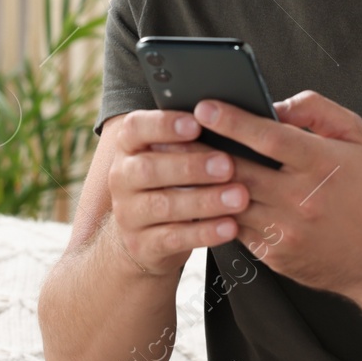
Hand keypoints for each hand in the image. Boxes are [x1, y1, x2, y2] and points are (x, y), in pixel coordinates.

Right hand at [105, 109, 252, 276]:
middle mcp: (121, 177)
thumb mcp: (171, 157)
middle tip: (228, 165)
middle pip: (148, 168)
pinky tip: (230, 226)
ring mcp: (128, 213)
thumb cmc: (171, 182)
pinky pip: (173, 238)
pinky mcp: (141, 245)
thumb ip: (190, 139)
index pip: (135, 127)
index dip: (163, 125)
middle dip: (191, 166)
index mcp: (128, 146)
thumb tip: (232, 115)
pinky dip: (204, 232)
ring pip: (163, 205)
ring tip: (239, 197)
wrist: (145, 236)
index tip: (196, 123)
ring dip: (204, 201)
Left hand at [192, 90, 361, 301]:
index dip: (232, 120)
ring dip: (201, 183)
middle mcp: (302, 198)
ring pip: (230, 202)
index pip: (269, 137)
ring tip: (175, 162)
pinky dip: (216, 210)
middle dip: (202, 150)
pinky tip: (199, 195)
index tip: (203, 107)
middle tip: (171, 133)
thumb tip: (274, 104)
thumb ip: (316, 109)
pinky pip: (236, 228)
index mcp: (321, 163)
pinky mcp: (275, 255)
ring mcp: (286, 230)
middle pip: (239, 170)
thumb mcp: (355, 137)